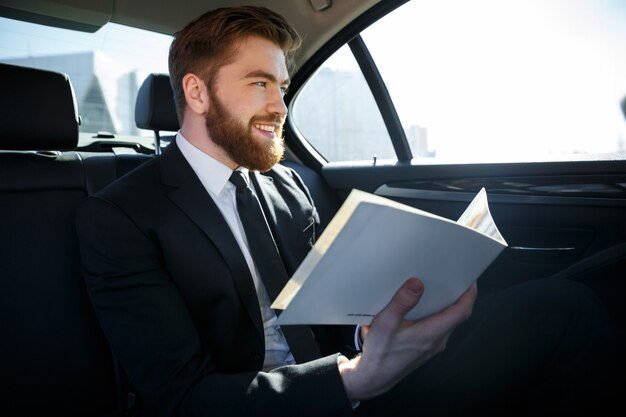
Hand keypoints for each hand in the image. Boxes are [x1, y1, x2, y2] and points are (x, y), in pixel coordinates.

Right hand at [338, 278, 476, 401]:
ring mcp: (433, 345)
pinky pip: (439, 327)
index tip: (469, 279)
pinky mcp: (426, 347)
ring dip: (448, 305)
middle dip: (459, 295)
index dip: (469, 293)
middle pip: (458, 315)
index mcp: (431, 333)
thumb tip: (417, 284)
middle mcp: (437, 340)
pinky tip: (424, 306)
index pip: (461, 311)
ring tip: (439, 287)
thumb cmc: (380, 353)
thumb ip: (402, 302)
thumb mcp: (385, 324)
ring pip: (449, 321)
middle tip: (453, 277)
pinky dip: (437, 314)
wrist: (374, 377)